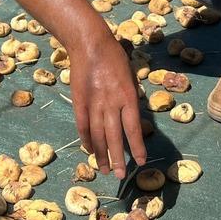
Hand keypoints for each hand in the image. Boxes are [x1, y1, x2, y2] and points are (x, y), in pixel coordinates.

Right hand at [69, 40, 147, 178]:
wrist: (89, 44)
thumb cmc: (114, 56)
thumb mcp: (130, 76)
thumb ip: (130, 99)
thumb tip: (131, 118)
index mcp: (128, 96)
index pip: (134, 128)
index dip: (137, 147)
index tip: (141, 162)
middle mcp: (111, 103)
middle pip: (115, 137)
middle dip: (118, 158)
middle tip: (119, 175)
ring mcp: (93, 104)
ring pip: (98, 135)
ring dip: (101, 154)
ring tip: (103, 169)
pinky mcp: (79, 102)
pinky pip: (83, 126)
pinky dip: (87, 140)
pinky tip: (90, 151)